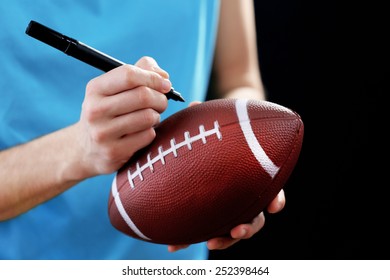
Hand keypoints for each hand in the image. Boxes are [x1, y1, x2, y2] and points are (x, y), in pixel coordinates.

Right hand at [73, 56, 169, 177]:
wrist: (87, 149)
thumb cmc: (110, 112)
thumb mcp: (114, 89)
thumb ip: (140, 72)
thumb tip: (163, 76)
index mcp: (95, 89)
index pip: (129, 75)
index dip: (153, 77)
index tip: (165, 84)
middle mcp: (95, 110)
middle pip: (143, 96)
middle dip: (160, 98)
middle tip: (161, 103)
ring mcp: (103, 133)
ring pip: (148, 117)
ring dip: (156, 116)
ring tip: (149, 118)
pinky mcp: (114, 151)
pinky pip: (147, 135)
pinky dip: (150, 132)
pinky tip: (141, 133)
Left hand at [167, 101, 285, 251]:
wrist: (221, 140)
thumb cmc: (224, 129)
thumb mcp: (220, 120)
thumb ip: (209, 115)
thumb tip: (194, 104)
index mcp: (255, 176)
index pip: (272, 190)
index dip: (275, 199)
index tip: (273, 205)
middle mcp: (246, 194)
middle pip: (255, 216)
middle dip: (248, 227)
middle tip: (237, 229)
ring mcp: (230, 204)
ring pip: (233, 227)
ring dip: (225, 239)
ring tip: (211, 243)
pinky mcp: (212, 210)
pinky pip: (206, 227)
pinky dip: (193, 237)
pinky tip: (175, 244)